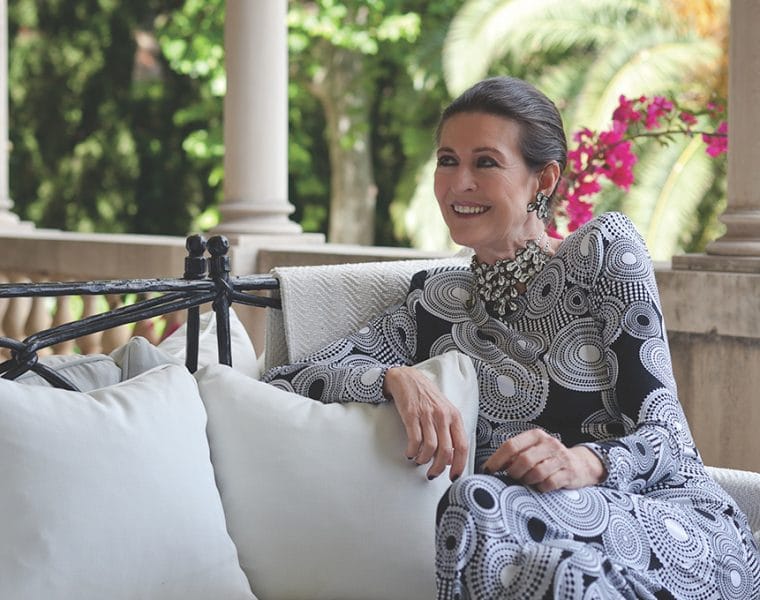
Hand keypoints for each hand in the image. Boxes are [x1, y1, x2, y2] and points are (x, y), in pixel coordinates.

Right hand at [383, 366, 467, 480]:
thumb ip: (449, 434)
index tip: (454, 476)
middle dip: (439, 468)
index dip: (460, 465)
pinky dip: (412, 451)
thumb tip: (451, 459)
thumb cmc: (427, 397)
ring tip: (419, 460)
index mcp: (454, 416)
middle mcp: (443, 416)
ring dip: (424, 459)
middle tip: (433, 473)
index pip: (462, 446)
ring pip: (430, 447)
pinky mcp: (411, 415)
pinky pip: (414, 440)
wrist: (408, 379)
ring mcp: (427, 415)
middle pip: (446, 450)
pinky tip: (410, 452)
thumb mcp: (444, 413)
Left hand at [481, 429, 605, 491]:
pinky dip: (541, 487)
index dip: (497, 459)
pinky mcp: (569, 473)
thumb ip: (514, 455)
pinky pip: (549, 483)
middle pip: (523, 460)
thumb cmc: (549, 458)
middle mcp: (548, 444)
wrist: (580, 464)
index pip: (511, 445)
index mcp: (535, 436)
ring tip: (528, 480)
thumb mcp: (532, 450)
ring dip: (528, 481)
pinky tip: (541, 485)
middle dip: (514, 472)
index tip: (489, 470)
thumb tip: (491, 466)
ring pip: (536, 473)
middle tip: (513, 477)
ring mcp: (560, 458)